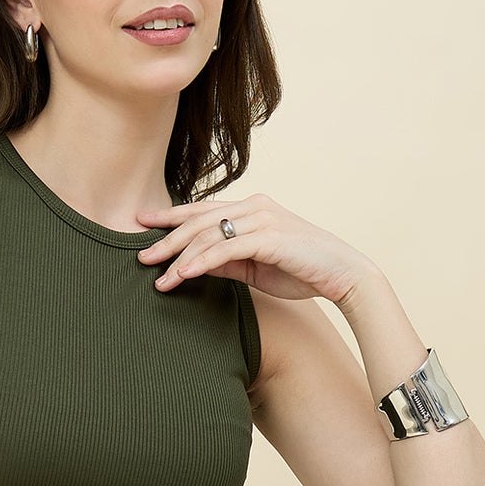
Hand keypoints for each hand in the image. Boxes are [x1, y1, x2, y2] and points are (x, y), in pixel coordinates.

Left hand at [134, 191, 372, 305]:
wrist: (344, 276)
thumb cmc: (301, 270)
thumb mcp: (254, 266)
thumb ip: (225, 260)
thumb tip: (190, 265)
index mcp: (252, 208)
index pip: (203, 209)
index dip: (171, 215)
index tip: (142, 222)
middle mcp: (255, 207)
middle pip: (199, 220)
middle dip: (167, 239)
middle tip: (141, 257)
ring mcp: (263, 219)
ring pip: (208, 234)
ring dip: (180, 258)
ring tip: (160, 278)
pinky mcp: (269, 237)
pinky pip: (225, 249)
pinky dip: (201, 262)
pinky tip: (183, 274)